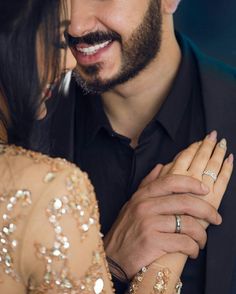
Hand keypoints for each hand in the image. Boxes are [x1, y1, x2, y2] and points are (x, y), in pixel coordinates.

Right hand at [104, 132, 229, 278]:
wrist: (111, 256)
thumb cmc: (126, 230)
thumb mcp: (132, 203)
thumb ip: (147, 184)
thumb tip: (161, 166)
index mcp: (143, 195)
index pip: (171, 181)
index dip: (192, 183)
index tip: (205, 189)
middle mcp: (145, 206)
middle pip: (185, 202)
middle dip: (206, 210)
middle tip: (216, 218)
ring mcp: (148, 223)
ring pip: (187, 223)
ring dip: (201, 234)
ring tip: (201, 241)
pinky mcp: (152, 242)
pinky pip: (183, 242)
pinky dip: (193, 248)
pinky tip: (192, 251)